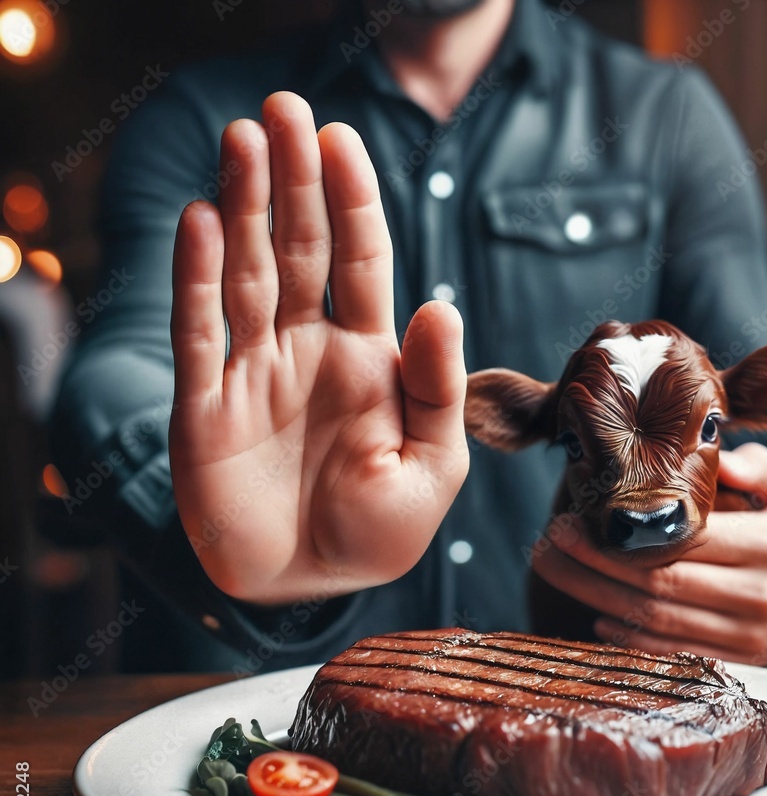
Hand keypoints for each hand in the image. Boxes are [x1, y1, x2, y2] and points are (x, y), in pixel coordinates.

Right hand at [169, 92, 468, 602]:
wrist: (310, 587)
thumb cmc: (377, 533)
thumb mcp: (432, 468)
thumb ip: (437, 391)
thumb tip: (440, 306)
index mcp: (369, 361)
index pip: (360, 265)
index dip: (352, 204)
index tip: (340, 141)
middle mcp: (308, 352)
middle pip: (299, 251)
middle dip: (293, 182)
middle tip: (283, 108)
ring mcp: (253, 374)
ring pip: (247, 275)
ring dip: (244, 208)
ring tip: (243, 141)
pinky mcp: (205, 407)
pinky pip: (200, 333)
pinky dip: (198, 279)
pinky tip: (202, 222)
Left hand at [532, 443, 766, 663]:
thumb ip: (756, 468)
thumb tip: (716, 455)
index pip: (686, 542)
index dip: (624, 535)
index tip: (575, 517)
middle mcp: (760, 595)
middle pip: (659, 583)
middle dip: (594, 564)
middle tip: (547, 544)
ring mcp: (748, 635)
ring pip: (657, 621)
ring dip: (597, 598)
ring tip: (554, 571)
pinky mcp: (736, 660)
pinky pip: (673, 652)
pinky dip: (629, 637)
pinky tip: (594, 613)